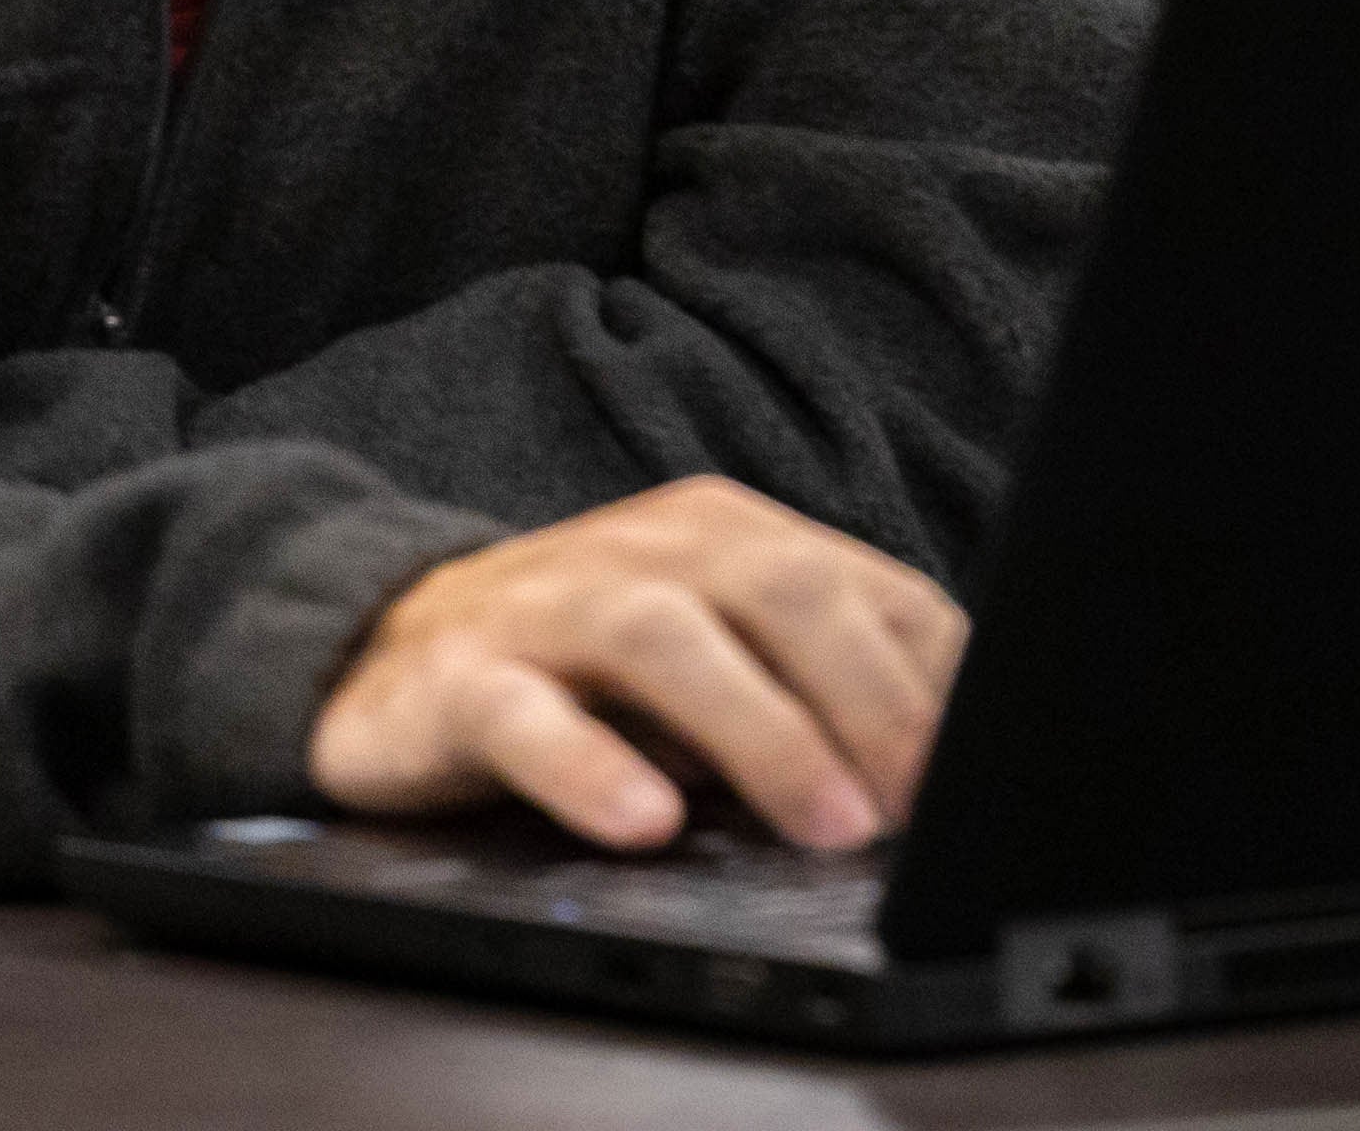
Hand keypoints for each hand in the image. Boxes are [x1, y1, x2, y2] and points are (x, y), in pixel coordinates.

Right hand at [303, 477, 963, 851]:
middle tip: (918, 804)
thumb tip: (935, 767)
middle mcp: (649, 552)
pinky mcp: (461, 677)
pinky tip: (644, 824)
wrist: (376, 646)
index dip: (934, 675)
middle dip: (867, 698)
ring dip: (762, 734)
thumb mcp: (713, 657)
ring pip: (665, 640)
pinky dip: (589, 768)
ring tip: (828, 823)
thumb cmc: (582, 665)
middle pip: (780, 591)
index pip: (865, 585)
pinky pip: (526, 714)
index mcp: (728, 534)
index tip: (983, 764)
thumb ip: (807, 685)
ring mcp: (550, 605)